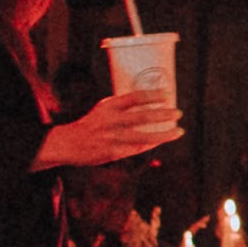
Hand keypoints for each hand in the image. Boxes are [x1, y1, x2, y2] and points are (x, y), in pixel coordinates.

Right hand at [38, 90, 179, 170]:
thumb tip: (149, 99)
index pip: (134, 97)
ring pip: (143, 137)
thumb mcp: (103, 109)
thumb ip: (122, 105)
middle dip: (163, 115)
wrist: (68, 143)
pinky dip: (151, 144)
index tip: (168, 94)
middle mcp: (111, 121)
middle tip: (178, 112)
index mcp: (109, 106)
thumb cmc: (91, 124)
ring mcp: (112, 138)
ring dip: (163, 135)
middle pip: (141, 117)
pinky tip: (161, 141)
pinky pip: (137, 149)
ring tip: (179, 131)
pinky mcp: (113, 152)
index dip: (152, 95)